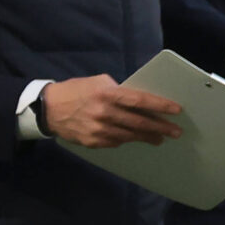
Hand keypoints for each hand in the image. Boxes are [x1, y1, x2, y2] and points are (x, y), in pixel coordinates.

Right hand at [42, 75, 182, 147]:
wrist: (47, 108)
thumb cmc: (76, 91)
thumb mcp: (97, 82)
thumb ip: (118, 90)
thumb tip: (139, 99)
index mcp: (107, 94)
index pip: (140, 101)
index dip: (160, 106)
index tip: (177, 110)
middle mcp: (105, 113)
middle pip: (140, 122)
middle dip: (161, 128)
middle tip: (176, 132)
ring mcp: (99, 130)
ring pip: (131, 135)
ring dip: (148, 137)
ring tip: (161, 138)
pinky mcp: (93, 142)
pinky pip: (117, 142)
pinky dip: (128, 139)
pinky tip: (135, 138)